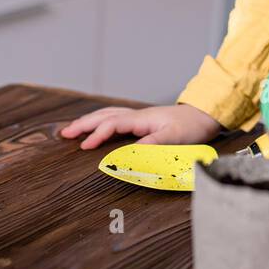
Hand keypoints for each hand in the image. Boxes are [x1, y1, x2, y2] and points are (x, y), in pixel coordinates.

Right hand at [59, 103, 223, 149]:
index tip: (84, 147)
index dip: (96, 135)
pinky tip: (96, 126)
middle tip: (64, 133)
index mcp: (141, 119)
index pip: (111, 125)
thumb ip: (152, 145)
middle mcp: (136, 115)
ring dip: (89, 121)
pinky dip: (100, 121)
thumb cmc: (191, 127)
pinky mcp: (141, 121)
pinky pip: (114, 118)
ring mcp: (138, 117)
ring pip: (107, 115)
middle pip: (103, 116)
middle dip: (82, 124)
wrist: (204, 115)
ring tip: (73, 129)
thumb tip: (129, 153)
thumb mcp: (173, 138)